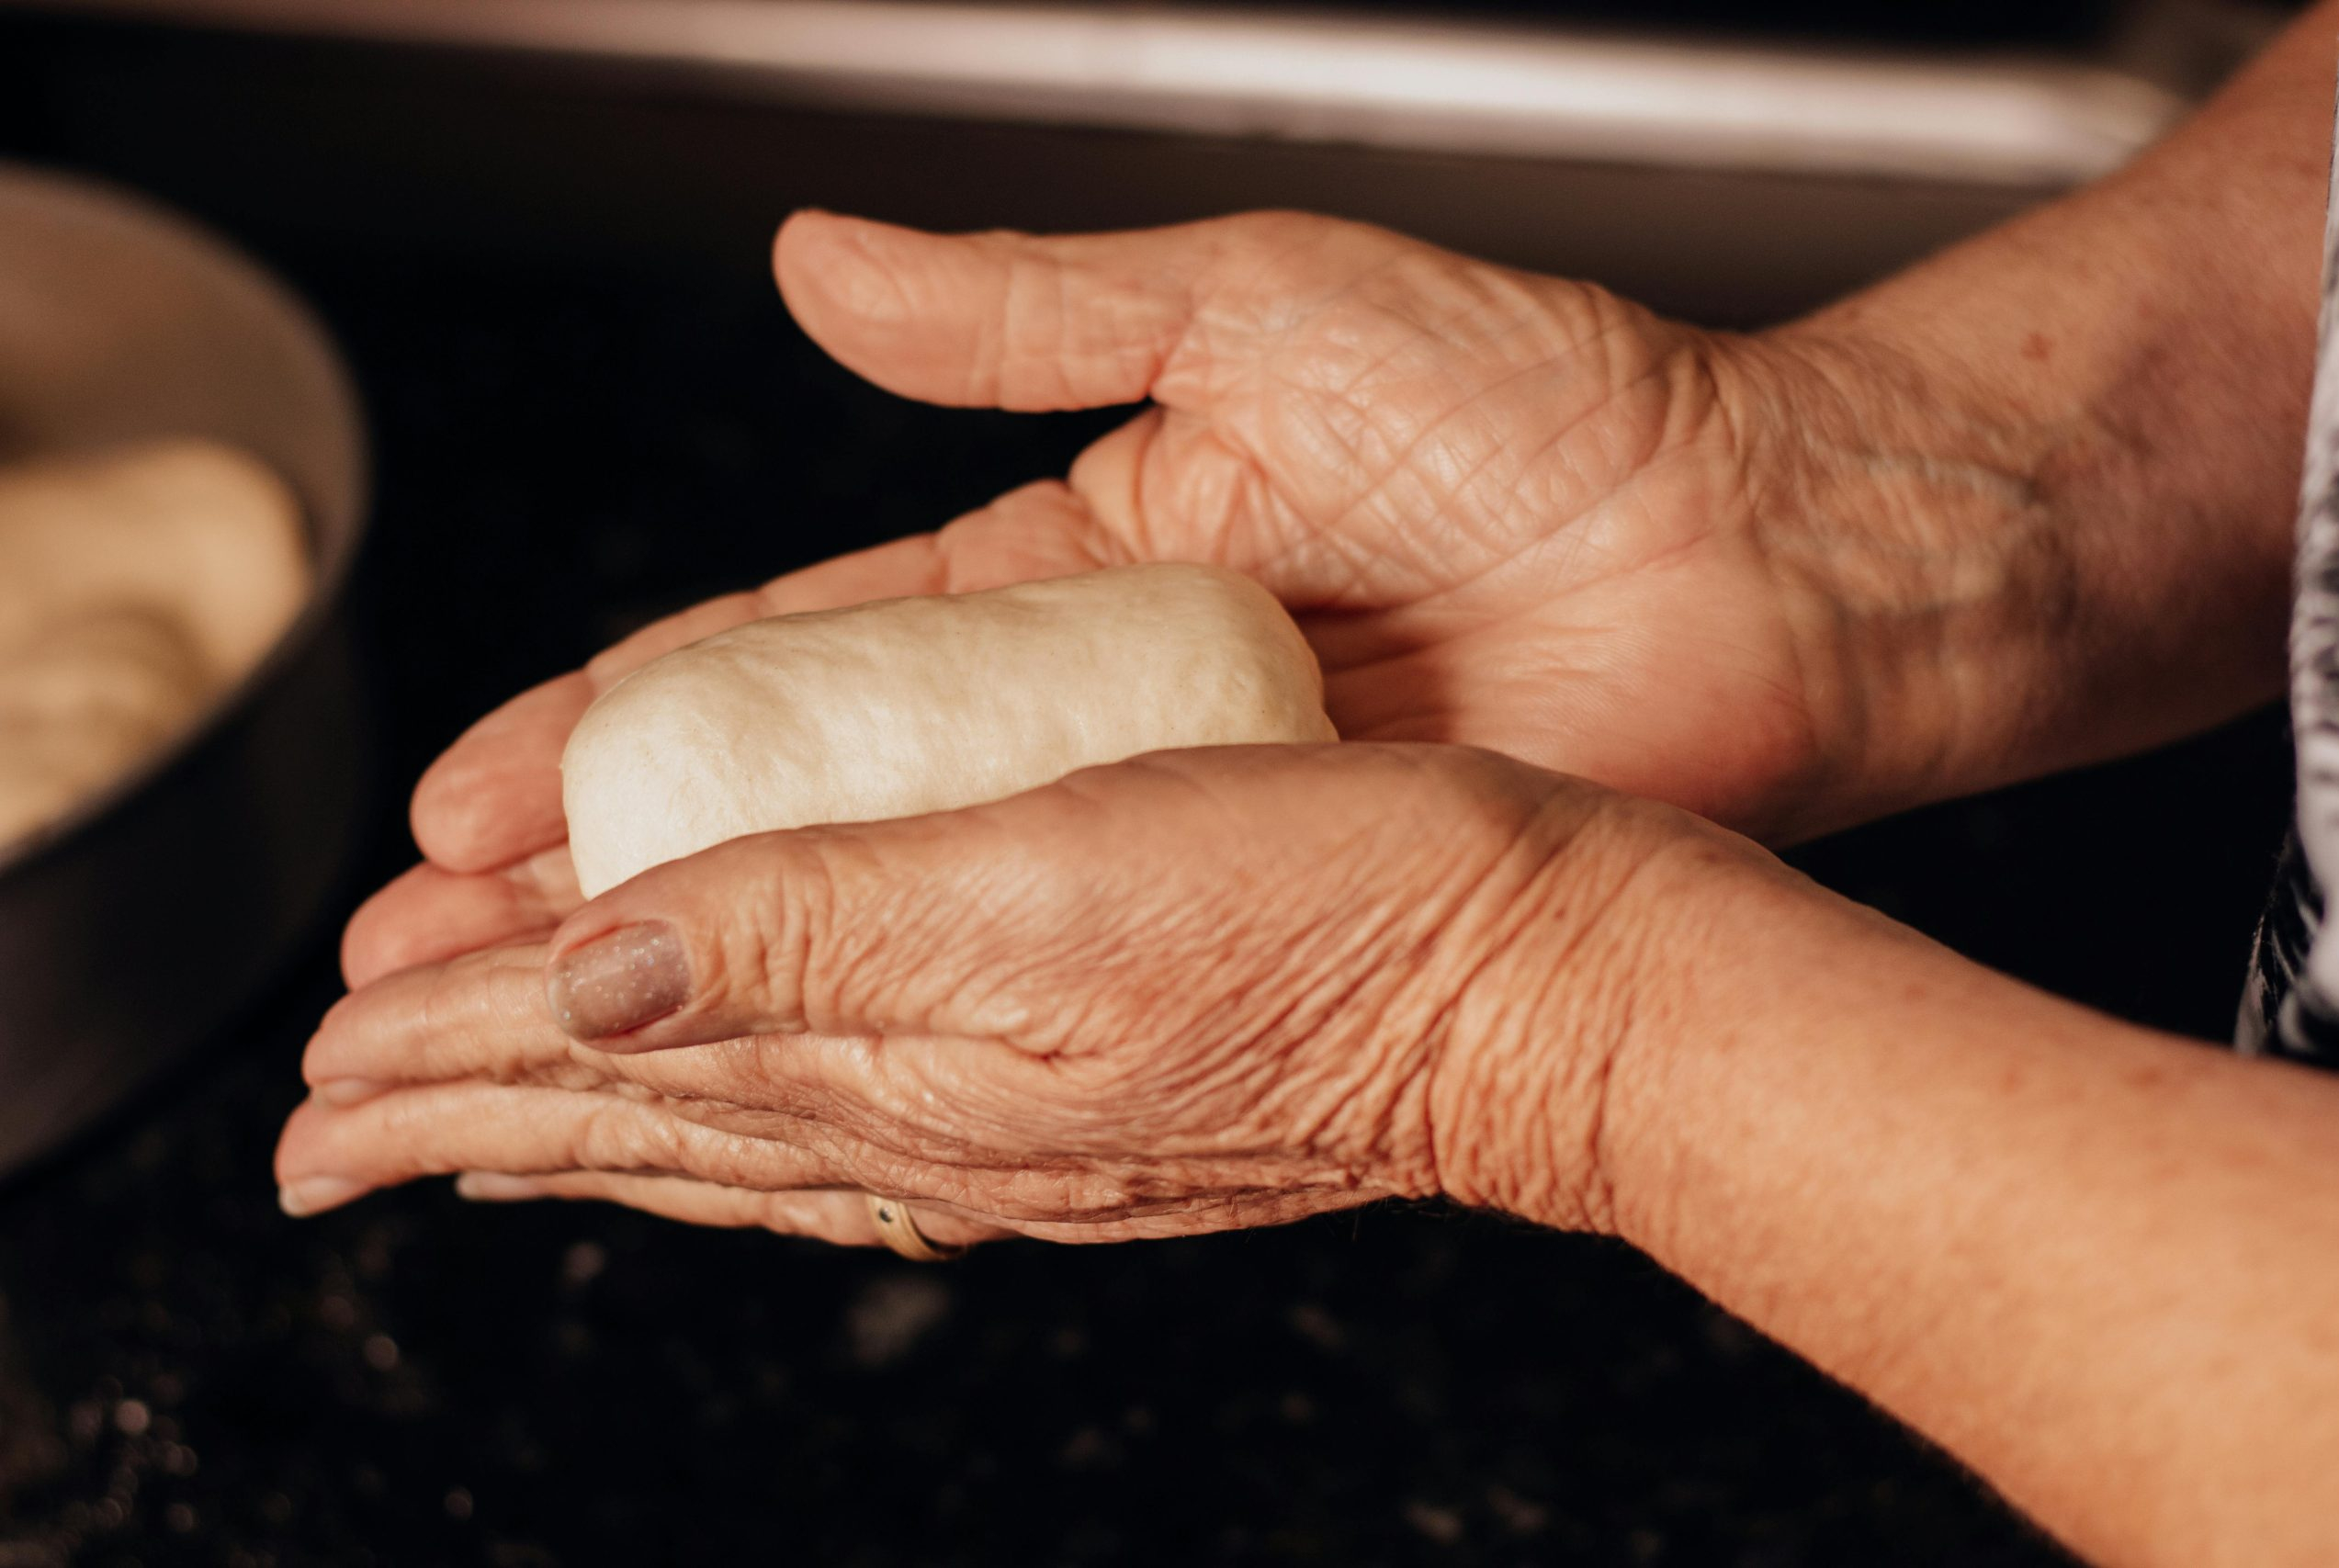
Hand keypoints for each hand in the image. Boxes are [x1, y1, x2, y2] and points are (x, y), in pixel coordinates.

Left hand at [281, 745, 1720, 1240]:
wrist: (1544, 986)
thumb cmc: (1339, 915)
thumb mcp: (1052, 888)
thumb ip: (815, 930)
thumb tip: (592, 974)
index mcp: (906, 1059)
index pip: (608, 1066)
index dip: (446, 1060)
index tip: (313, 1070)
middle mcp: (938, 1113)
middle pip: (645, 1117)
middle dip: (469, 1111)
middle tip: (326, 1125)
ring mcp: (1012, 1115)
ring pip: (733, 1125)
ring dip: (586, 1119)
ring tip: (482, 1125)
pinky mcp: (1083, 1085)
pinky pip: (848, 1117)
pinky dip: (744, 1110)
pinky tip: (746, 1104)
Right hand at [347, 208, 2005, 988]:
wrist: (1779, 562)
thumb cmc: (1555, 410)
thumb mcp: (1259, 309)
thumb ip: (1026, 310)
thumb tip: (809, 263)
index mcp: (1073, 557)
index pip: (797, 653)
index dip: (628, 718)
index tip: (478, 790)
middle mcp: (1098, 700)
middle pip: (818, 801)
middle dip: (618, 874)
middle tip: (432, 949)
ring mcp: (1175, 812)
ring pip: (913, 901)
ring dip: (733, 967)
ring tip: (547, 1038)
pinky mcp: (1268, 895)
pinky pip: (1070, 955)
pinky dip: (930, 1005)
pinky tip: (797, 1067)